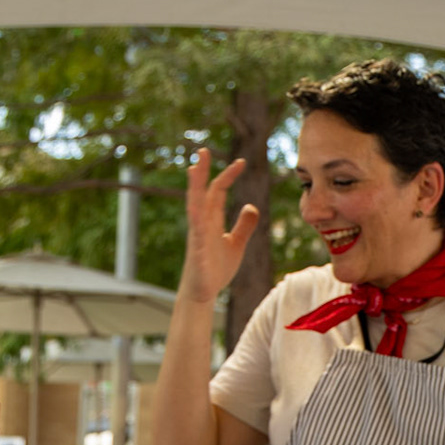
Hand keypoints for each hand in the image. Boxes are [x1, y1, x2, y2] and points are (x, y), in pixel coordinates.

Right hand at [178, 147, 260, 303]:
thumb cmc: (216, 269)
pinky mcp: (197, 252)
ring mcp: (197, 237)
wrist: (203, 294)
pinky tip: (197, 208)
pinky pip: (197, 233)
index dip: (228, 176)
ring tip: (193, 169)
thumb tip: (251, 206)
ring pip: (194, 207)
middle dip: (203, 172)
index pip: (218, 191)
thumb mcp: (236, 244)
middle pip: (202, 193)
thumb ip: (244, 225)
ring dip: (193, 188)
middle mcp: (202, 224)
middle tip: (203, 150)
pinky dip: (197, 220)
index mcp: (211, 221)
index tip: (241, 162)